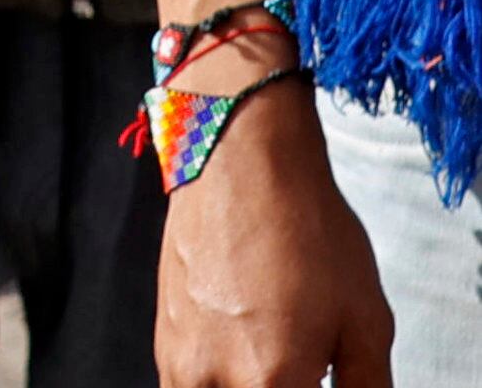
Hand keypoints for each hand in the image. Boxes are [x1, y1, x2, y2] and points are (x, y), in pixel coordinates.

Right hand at [156, 80, 394, 387]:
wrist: (239, 164)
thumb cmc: (304, 230)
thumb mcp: (367, 320)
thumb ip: (367, 385)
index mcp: (269, 380)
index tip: (320, 374)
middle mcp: (211, 376)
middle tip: (302, 365)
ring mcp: (178, 357)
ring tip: (270, 358)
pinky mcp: (163, 336)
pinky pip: (185, 384)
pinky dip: (216, 381)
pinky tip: (245, 352)